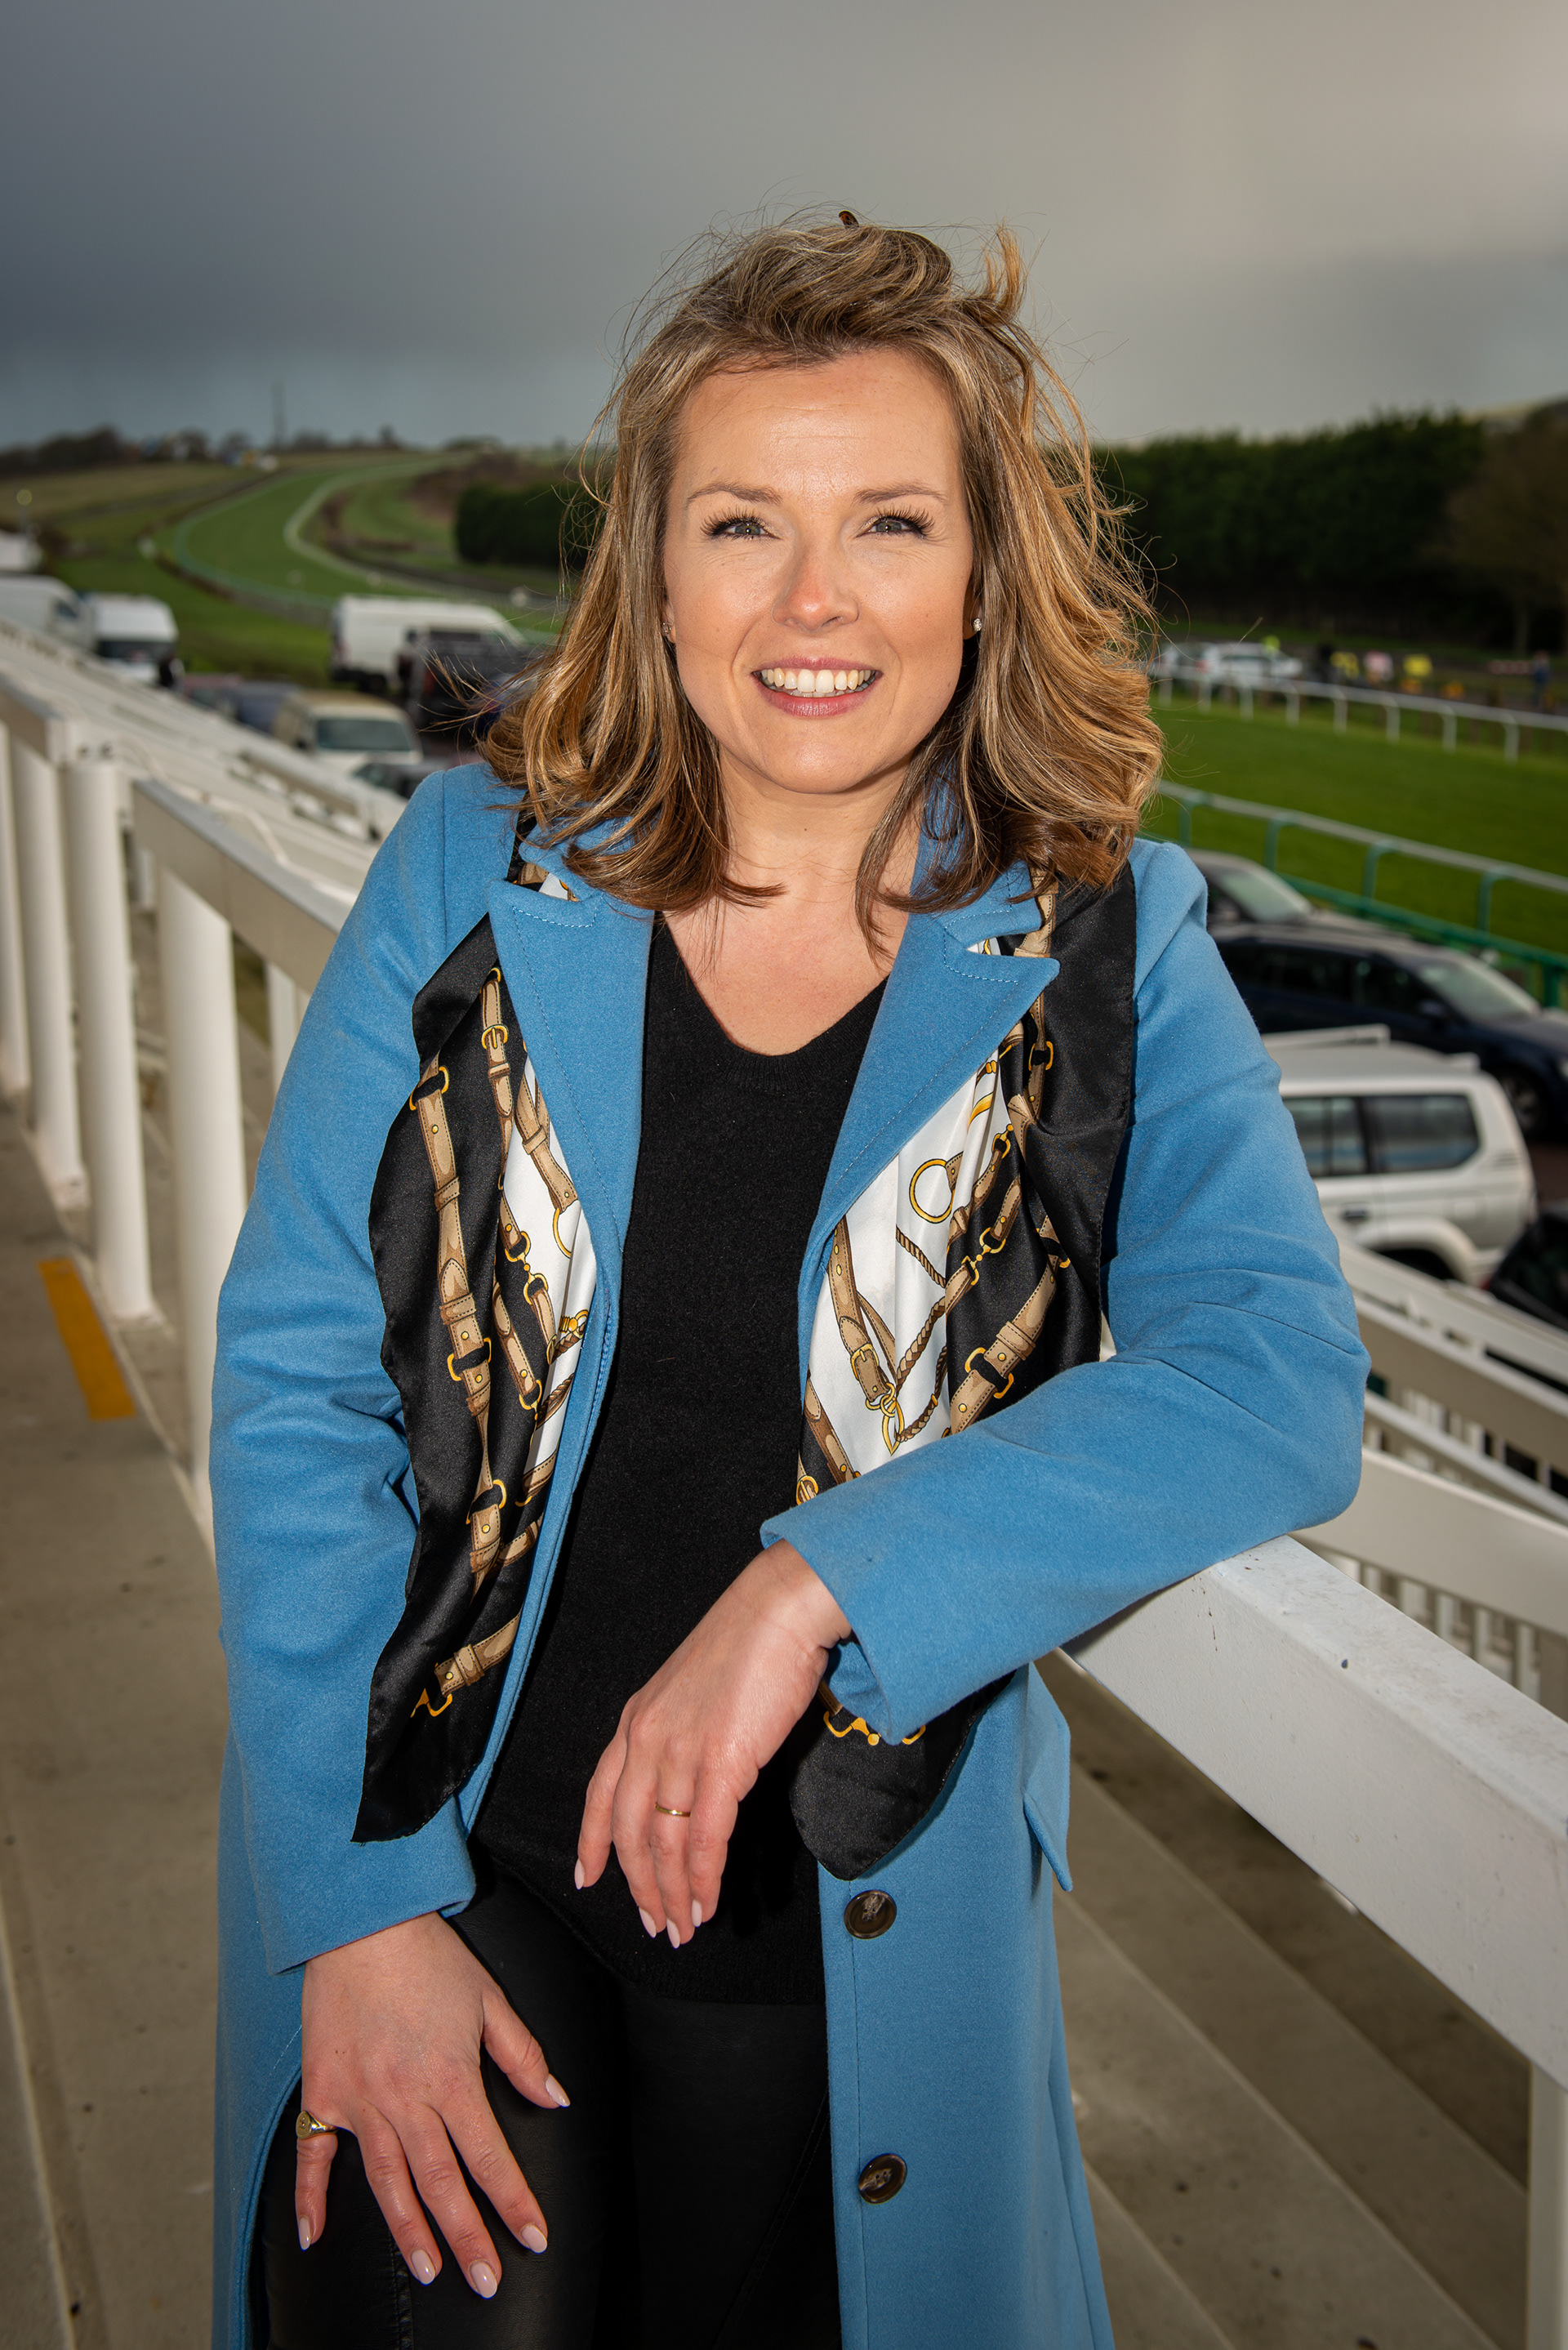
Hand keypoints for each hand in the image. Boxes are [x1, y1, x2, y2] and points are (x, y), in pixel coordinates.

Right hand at [295, 1911, 568, 2295]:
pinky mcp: (323, 2092)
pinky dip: (310, 2197)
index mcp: (452, 2078)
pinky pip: (314, 2154)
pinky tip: (314, 2235)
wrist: (363, 1924)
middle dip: (467, 2236)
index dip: (514, 2201)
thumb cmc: (430, 1958)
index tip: (533, 2238)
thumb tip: (556, 2098)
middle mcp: (406, 2099)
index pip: (489, 2156)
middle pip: (441, 2183)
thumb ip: (522, 2055)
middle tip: (485, 2281)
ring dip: (409, 2230)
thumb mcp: (490, 1999)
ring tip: (428, 2269)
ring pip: (388, 2181)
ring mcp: (360, 2100)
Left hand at [576, 1540, 850, 1946]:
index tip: (588, 1879)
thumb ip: (683, 1733)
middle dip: (638, 1887)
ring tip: (684, 1927)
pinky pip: (704, 1838)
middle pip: (628, 1831)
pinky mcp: (721, 1762)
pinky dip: (703, 1879)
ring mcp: (680, 1751)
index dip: (591, 1843)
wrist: (780, 1609)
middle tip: (654, 1924)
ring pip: (663, 1843)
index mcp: (636, 1718)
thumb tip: (697, 1777)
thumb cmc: (749, 1642)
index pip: (599, 1795)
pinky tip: (707, 1902)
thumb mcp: (695, 1688)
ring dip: (671, 1894)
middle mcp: (646, 1738)